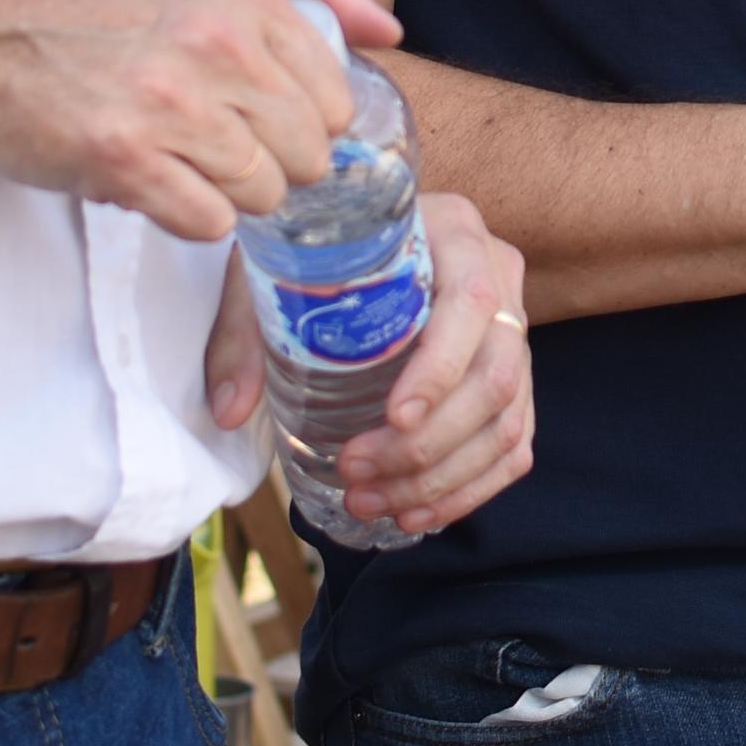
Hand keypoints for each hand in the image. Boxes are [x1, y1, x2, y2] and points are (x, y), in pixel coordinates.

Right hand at [0, 0, 399, 241]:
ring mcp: (172, 104)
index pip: (334, 96)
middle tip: (216, 148)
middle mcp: (217, 42)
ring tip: (178, 162)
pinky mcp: (124, 158)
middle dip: (270, 164)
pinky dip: (186, 217)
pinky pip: (207, 224)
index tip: (262, 122)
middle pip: (306, 153)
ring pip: (261, 193)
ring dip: (225, 192)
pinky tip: (153, 184)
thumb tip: (392, 32)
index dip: (303, 123)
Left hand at [256, 192, 535, 538]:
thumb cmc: (315, 252)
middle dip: (427, 445)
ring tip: (373, 504)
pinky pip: (515, 443)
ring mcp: (514, 328)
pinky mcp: (513, 375)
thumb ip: (245, 334)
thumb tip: (230, 410)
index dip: (440, 368)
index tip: (393, 418)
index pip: (471, 303)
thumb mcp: (271, 272)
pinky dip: (470, 489)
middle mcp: (498, 274)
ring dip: (443, 478)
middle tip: (356, 475)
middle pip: (495, 376)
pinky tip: (417, 513)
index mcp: (453, 231)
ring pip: (507, 420)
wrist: (354, 238)